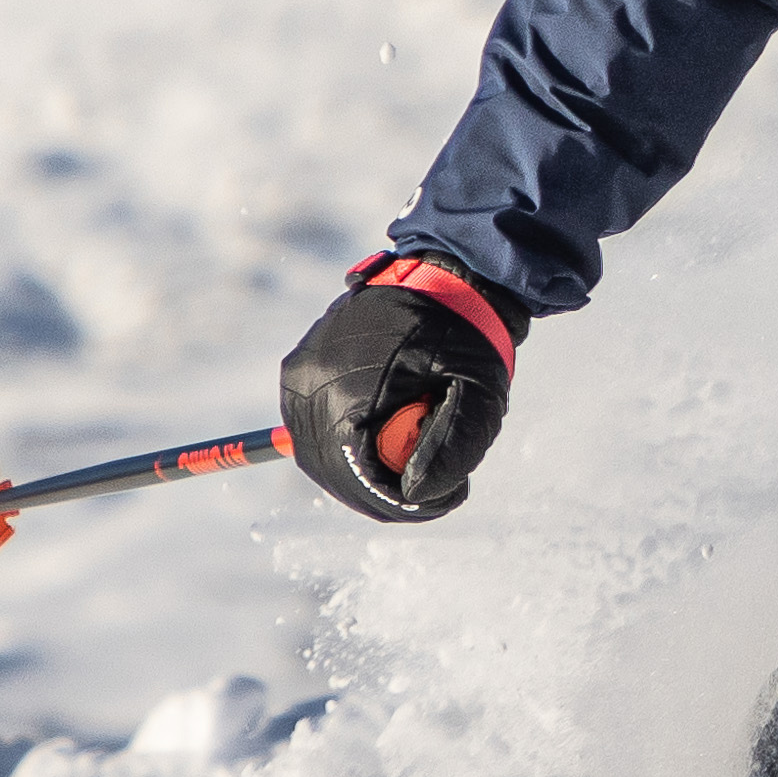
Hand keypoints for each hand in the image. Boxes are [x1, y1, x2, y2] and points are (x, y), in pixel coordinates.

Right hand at [281, 255, 520, 521]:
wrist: (445, 276)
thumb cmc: (466, 336)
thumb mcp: (478, 395)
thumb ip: (452, 448)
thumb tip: (416, 494)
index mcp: (345, 386)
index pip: (353, 473)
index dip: (396, 499)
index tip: (441, 495)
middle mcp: (307, 381)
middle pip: (331, 469)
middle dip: (381, 490)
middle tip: (434, 486)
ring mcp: (299, 373)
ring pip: (320, 454)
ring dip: (365, 468)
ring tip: (417, 450)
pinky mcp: (300, 369)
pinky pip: (317, 429)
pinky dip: (351, 444)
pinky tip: (391, 432)